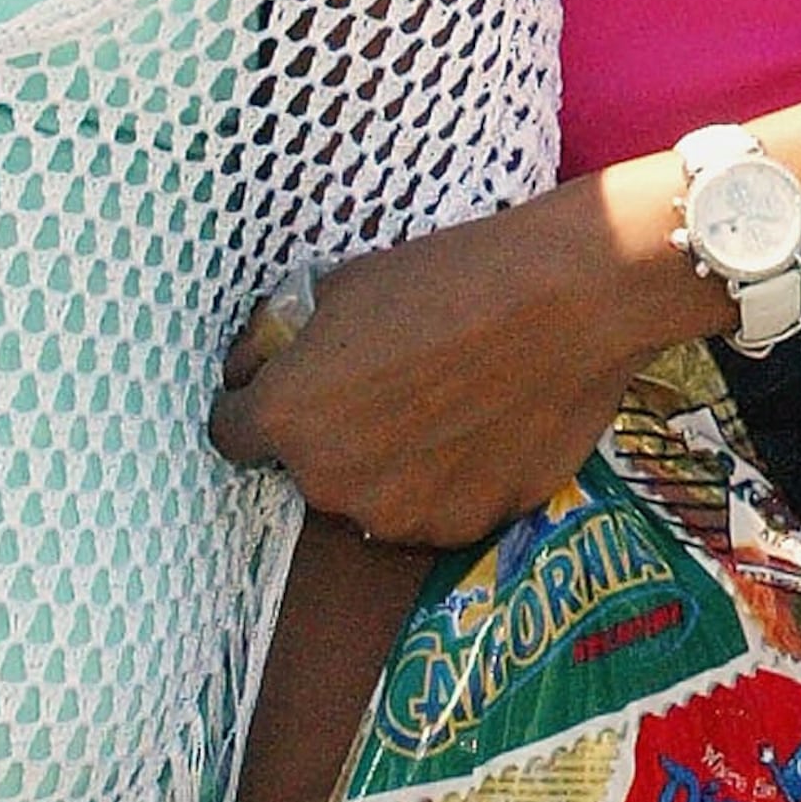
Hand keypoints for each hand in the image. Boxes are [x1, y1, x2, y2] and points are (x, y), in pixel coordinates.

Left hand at [210, 175, 704, 546]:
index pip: (230, 434)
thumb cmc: (452, 276)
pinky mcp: (471, 525)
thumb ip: (287, 343)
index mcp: (289, 418)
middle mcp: (334, 484)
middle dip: (332, 434)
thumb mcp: (342, 286)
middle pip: (309, 469)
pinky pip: (441, 508)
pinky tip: (488, 425)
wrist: (570, 298)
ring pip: (377, 497)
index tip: (283, 384)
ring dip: (392, 465)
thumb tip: (259, 366)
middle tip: (386, 385)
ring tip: (446, 405)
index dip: (254, 403)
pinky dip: (452, 480)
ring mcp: (405, 514)